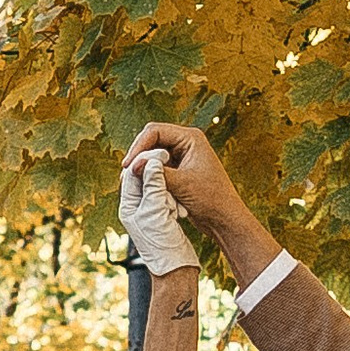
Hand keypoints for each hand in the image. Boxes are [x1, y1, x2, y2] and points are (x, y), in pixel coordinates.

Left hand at [118, 145, 197, 277]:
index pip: (132, 174)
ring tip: (177, 181)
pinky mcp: (163, 216)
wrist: (175, 268)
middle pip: (143, 176)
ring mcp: (150, 211)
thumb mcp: (156, 211)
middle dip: (157, 169)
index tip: (163, 151)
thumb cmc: (163, 244)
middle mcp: (136, 207)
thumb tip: (150, 161)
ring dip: (167, 181)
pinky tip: (182, 195)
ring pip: (156, 185)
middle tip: (172, 159)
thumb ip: (153, 185)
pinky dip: (175, 192)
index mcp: (128, 205)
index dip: (145, 160)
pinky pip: (167, 196)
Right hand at [123, 120, 277, 281]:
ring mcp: (181, 156)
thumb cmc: (211, 200)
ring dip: (142, 168)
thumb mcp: (182, 185)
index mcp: (191, 138)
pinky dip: (149, 177)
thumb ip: (156, 173)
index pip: (154, 131)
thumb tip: (131, 166)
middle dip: (138, 157)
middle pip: (150, 141)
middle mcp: (186, 143)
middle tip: (125, 175)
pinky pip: (157, 168)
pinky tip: (141, 188)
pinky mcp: (178, 170)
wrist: (224, 219)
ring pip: (152, 156)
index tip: (127, 165)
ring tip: (130, 183)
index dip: (138, 146)